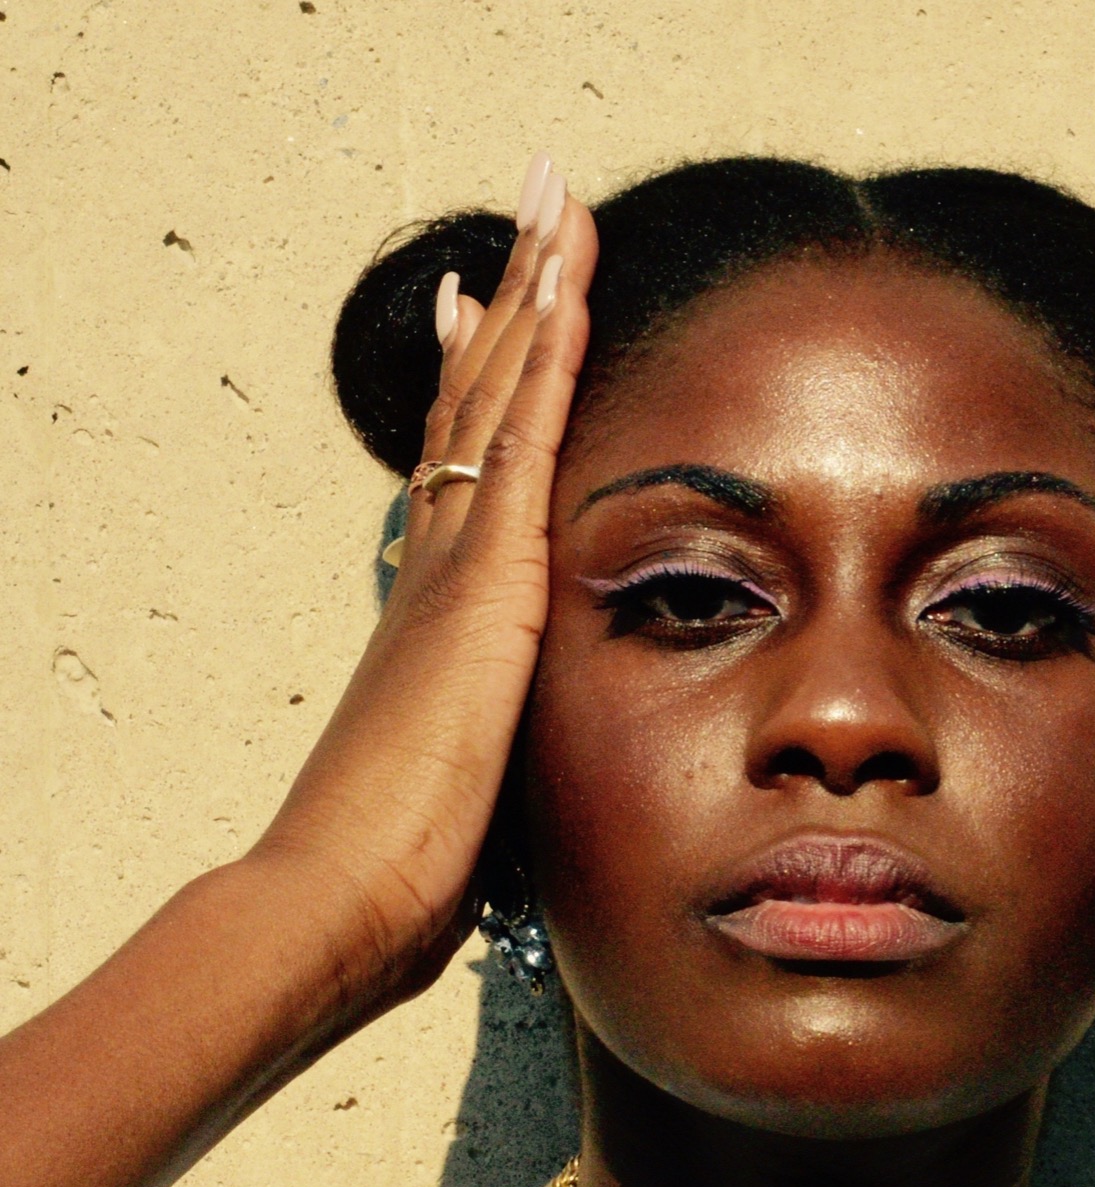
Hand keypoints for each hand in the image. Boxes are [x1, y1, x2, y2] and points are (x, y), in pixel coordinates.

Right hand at [253, 155, 596, 1022]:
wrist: (344, 895)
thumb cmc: (398, 867)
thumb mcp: (460, 783)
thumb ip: (485, 740)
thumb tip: (496, 760)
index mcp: (440, 609)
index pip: (462, 470)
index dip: (478, 385)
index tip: (484, 310)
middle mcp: (440, 567)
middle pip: (477, 405)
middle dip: (511, 303)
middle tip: (532, 213)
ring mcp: (458, 569)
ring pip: (498, 398)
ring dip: (534, 297)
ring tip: (556, 205)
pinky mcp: (485, 587)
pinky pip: (524, 445)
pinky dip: (548, 363)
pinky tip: (571, 290)